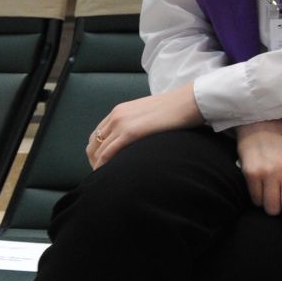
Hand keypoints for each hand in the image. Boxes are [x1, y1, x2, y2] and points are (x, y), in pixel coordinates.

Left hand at [87, 83, 202, 168]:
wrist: (187, 102)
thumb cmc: (175, 109)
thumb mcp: (149, 112)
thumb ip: (138, 122)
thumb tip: (140, 136)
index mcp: (120, 110)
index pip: (98, 133)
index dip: (96, 150)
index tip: (101, 163)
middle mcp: (116, 116)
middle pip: (94, 143)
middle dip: (93, 160)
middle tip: (100, 173)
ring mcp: (121, 124)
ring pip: (99, 150)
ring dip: (98, 165)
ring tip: (104, 178)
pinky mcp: (130, 132)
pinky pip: (108, 153)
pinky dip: (104, 165)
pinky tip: (107, 174)